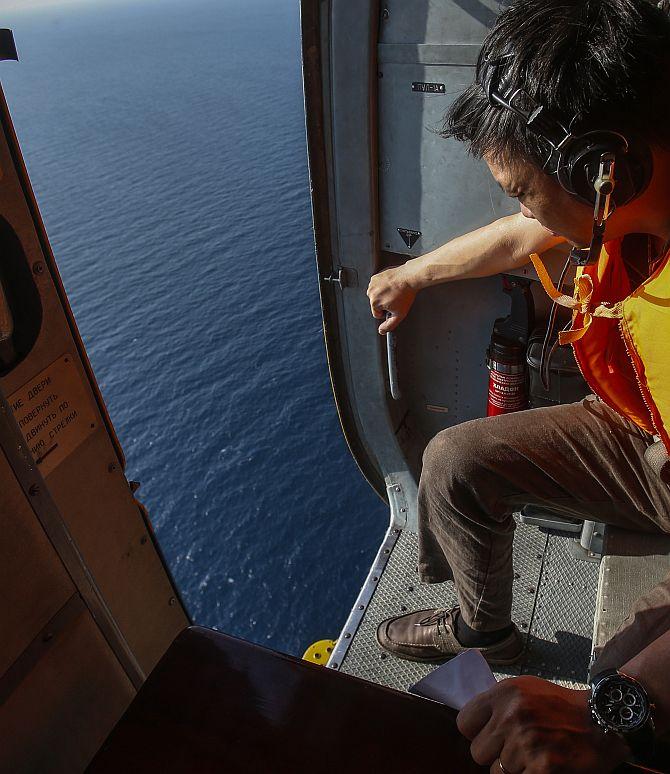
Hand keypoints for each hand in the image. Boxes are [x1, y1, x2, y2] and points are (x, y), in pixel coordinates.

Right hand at [366, 265, 416, 333]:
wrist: (410, 277)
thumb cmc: (405, 293)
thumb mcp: (399, 314)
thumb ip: (389, 325)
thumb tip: (382, 331)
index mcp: (374, 302)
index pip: (377, 314)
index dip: (387, 312)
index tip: (393, 306)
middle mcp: (371, 292)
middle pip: (376, 304)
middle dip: (385, 303)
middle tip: (396, 298)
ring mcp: (373, 283)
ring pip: (377, 295)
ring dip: (384, 294)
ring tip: (394, 291)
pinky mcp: (376, 276)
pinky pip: (378, 286)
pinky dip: (384, 286)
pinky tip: (392, 285)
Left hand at [457, 676, 629, 773]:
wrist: (603, 720)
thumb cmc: (561, 706)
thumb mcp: (525, 689)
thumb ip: (498, 703)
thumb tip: (474, 722)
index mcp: (504, 694)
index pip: (464, 722)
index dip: (475, 732)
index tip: (489, 735)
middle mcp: (511, 716)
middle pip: (477, 751)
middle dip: (494, 754)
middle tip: (516, 748)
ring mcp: (526, 743)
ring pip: (497, 771)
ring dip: (514, 768)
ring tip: (535, 754)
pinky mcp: (542, 767)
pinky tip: (545, 764)